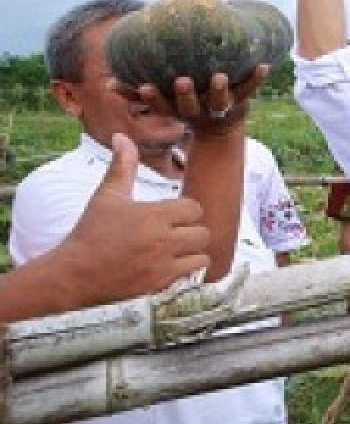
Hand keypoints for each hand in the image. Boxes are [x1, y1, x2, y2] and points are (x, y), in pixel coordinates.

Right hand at [54, 133, 209, 306]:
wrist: (72, 275)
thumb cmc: (90, 232)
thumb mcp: (107, 196)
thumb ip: (122, 166)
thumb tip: (123, 137)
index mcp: (153, 215)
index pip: (194, 208)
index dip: (185, 211)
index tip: (172, 216)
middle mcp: (162, 240)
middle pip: (203, 232)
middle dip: (191, 232)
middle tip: (176, 234)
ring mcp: (162, 265)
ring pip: (202, 256)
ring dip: (192, 253)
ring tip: (176, 252)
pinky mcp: (159, 286)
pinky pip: (191, 276)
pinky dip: (186, 272)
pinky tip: (171, 267)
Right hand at [113, 65, 267, 137]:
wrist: (220, 129)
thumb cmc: (184, 107)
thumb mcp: (162, 102)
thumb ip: (135, 93)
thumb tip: (106, 84)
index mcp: (177, 111)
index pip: (162, 106)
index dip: (153, 99)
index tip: (145, 86)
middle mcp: (198, 112)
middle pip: (190, 106)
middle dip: (186, 95)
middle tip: (182, 81)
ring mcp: (220, 108)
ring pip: (220, 101)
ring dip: (220, 90)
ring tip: (220, 77)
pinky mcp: (240, 103)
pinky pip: (250, 90)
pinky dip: (256, 79)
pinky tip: (264, 65)